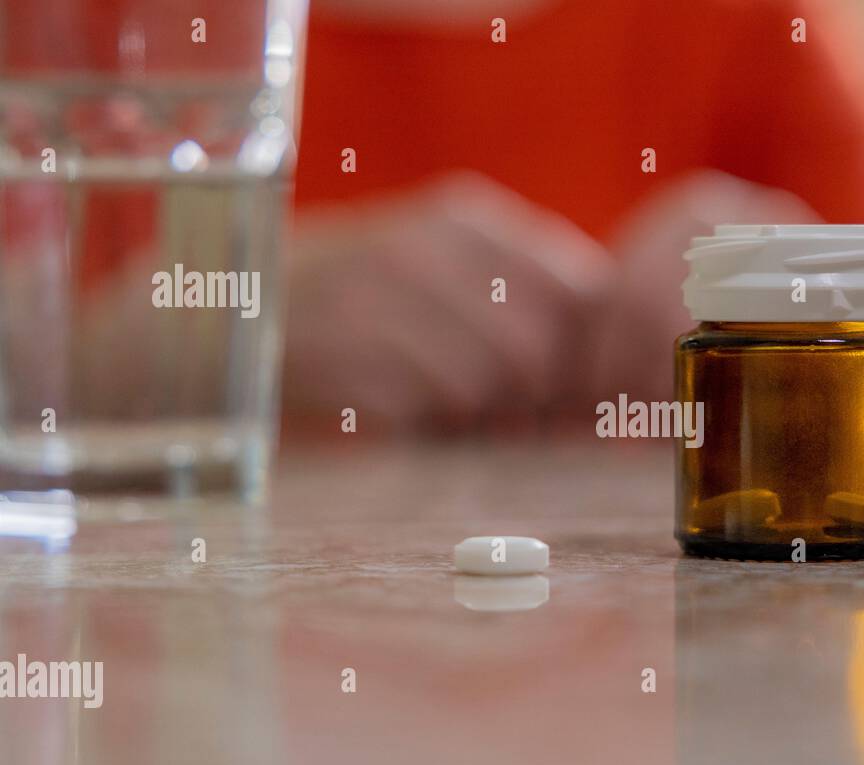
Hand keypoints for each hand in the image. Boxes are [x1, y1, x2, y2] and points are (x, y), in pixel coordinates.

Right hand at [284, 172, 614, 433]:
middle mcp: (425, 248)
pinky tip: (404, 405)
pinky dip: (426, 423)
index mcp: (466, 219)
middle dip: (534, 393)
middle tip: (513, 411)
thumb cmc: (368, 291)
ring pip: (482, 383)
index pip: (578, 288)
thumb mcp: (441, 259)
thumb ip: (522, 291)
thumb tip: (602, 365)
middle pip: (535, 345)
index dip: (585, 350)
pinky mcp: (343, 355)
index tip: (570, 382)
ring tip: (451, 405)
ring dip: (477, 412)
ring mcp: (378, 299)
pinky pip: (423, 410)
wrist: (239, 301)